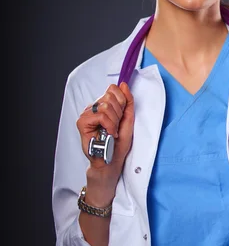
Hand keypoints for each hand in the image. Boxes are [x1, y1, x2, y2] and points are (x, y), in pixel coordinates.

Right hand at [76, 82, 134, 202]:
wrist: (111, 160)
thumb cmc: (118, 144)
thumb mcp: (128, 120)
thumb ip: (127, 102)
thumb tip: (124, 85)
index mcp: (104, 106)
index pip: (114, 89)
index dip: (122, 102)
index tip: (122, 117)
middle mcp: (94, 108)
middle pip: (110, 96)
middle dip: (119, 113)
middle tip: (116, 126)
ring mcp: (87, 114)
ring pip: (106, 105)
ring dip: (114, 121)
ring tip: (112, 131)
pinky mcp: (82, 122)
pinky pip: (101, 115)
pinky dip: (109, 125)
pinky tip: (108, 133)